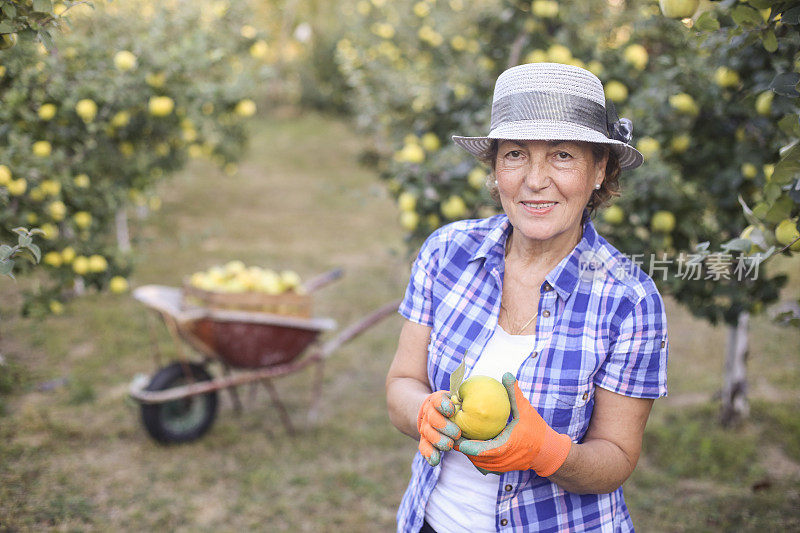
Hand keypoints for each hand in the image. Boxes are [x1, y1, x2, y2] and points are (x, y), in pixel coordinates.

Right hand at [417, 390, 461, 466]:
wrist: (436, 413)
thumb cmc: (455, 407)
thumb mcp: (459, 400)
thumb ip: (466, 403)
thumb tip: (484, 409)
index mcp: (437, 401)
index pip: (437, 401)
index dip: (443, 405)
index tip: (452, 411)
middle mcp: (429, 413)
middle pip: (433, 419)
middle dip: (444, 427)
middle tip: (457, 433)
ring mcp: (426, 427)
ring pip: (428, 434)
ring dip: (439, 441)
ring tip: (450, 446)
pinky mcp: (425, 440)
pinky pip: (424, 447)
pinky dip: (429, 454)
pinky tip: (435, 460)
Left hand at [456, 373, 571, 475]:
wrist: (548, 452)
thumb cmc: (537, 430)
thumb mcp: (526, 410)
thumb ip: (515, 394)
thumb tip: (506, 374)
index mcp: (505, 447)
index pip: (480, 450)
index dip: (466, 445)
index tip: (455, 434)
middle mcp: (501, 460)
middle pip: (474, 457)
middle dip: (462, 447)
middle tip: (451, 431)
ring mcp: (501, 466)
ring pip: (478, 462)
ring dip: (467, 452)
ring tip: (457, 436)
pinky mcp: (502, 468)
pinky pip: (484, 463)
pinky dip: (475, 455)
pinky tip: (469, 442)